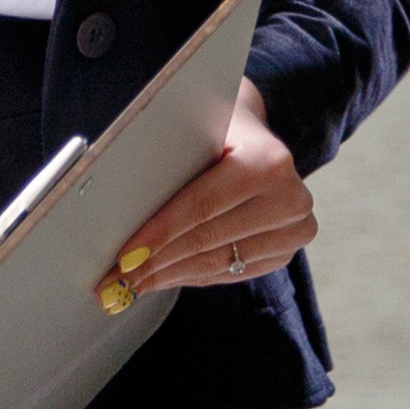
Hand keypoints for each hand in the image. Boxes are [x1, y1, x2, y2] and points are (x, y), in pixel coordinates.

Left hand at [104, 83, 314, 307]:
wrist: (252, 130)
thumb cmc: (216, 125)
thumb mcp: (193, 128)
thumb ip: (165, 162)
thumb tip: (118, 207)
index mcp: (268, 161)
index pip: (201, 206)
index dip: (158, 234)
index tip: (123, 256)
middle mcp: (290, 198)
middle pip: (206, 241)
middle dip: (155, 262)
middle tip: (116, 279)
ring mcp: (294, 229)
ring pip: (217, 263)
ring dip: (169, 275)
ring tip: (132, 283)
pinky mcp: (285, 251)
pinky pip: (230, 274)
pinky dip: (191, 276)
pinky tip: (162, 278)